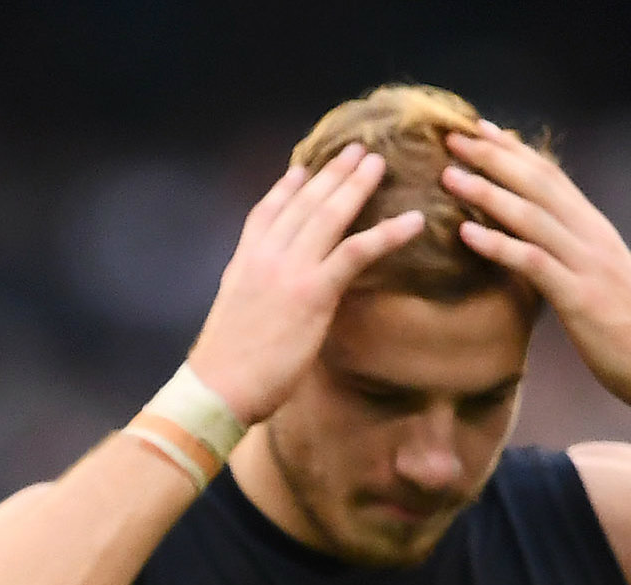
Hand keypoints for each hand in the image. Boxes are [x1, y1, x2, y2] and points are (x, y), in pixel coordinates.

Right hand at [185, 143, 425, 425]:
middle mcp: (265, 255)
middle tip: (356, 151)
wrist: (218, 387)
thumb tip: (271, 300)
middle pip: (303, 202)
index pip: (266, 212)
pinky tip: (413, 222)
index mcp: (243, 261)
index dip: (287, 186)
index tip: (304, 166)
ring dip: (356, 186)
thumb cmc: (224, 368)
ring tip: (377, 164)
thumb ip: (255, 295)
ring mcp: (289, 270)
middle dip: (332, 174)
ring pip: (329, 215)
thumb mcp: (235, 317)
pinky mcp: (313, 291)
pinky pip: (356, 251)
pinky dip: (387, 233)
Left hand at [441, 121, 630, 411]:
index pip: (550, 175)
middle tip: (452, 138)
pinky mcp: (580, 297)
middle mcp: (591, 235)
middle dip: (493, 157)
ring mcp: (587, 264)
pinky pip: (533, 263)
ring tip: (449, 178)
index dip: (513, 149)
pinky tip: (466, 233)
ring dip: (488, 193)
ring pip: (532, 216)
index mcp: (593, 227)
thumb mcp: (596, 274)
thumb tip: (533, 232)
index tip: (477, 128)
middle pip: (538, 183)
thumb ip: (568, 248)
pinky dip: (499, 245)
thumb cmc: (626, 324)